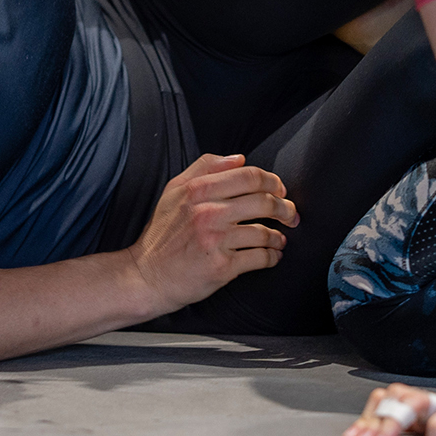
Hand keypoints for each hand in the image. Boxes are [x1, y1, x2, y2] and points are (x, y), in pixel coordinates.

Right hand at [126, 153, 298, 311]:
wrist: (145, 276)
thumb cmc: (162, 235)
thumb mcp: (174, 191)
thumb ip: (205, 167)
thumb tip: (239, 159)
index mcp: (198, 191)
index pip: (249, 176)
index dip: (272, 181)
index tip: (280, 189)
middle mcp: (208, 213)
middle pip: (264, 202)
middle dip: (285, 208)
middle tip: (290, 214)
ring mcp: (216, 241)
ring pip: (264, 232)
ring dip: (279, 236)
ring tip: (280, 239)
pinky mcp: (221, 268)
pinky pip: (259, 258)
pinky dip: (272, 257)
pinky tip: (272, 256)